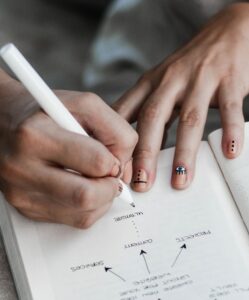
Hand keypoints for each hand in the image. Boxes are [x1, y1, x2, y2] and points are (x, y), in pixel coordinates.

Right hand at [0, 80, 137, 227]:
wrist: (3, 120)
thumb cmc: (44, 110)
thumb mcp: (84, 104)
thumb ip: (115, 129)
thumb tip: (124, 168)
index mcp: (35, 136)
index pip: (96, 162)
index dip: (115, 160)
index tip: (111, 156)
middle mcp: (22, 168)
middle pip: (87, 197)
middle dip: (111, 187)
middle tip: (110, 175)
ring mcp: (21, 193)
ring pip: (83, 215)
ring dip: (103, 199)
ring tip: (96, 178)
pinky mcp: (26, 209)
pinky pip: (73, 221)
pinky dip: (89, 207)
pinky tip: (83, 186)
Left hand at [113, 3, 248, 191]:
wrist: (235, 32)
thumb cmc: (197, 64)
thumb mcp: (165, 80)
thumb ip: (149, 108)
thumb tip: (132, 146)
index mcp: (153, 82)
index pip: (128, 113)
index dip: (118, 143)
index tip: (115, 172)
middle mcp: (173, 79)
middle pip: (154, 117)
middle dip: (146, 153)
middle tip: (142, 184)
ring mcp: (203, 78)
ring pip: (190, 118)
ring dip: (184, 152)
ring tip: (181, 181)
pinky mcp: (231, 80)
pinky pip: (230, 108)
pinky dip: (231, 130)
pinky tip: (230, 152)